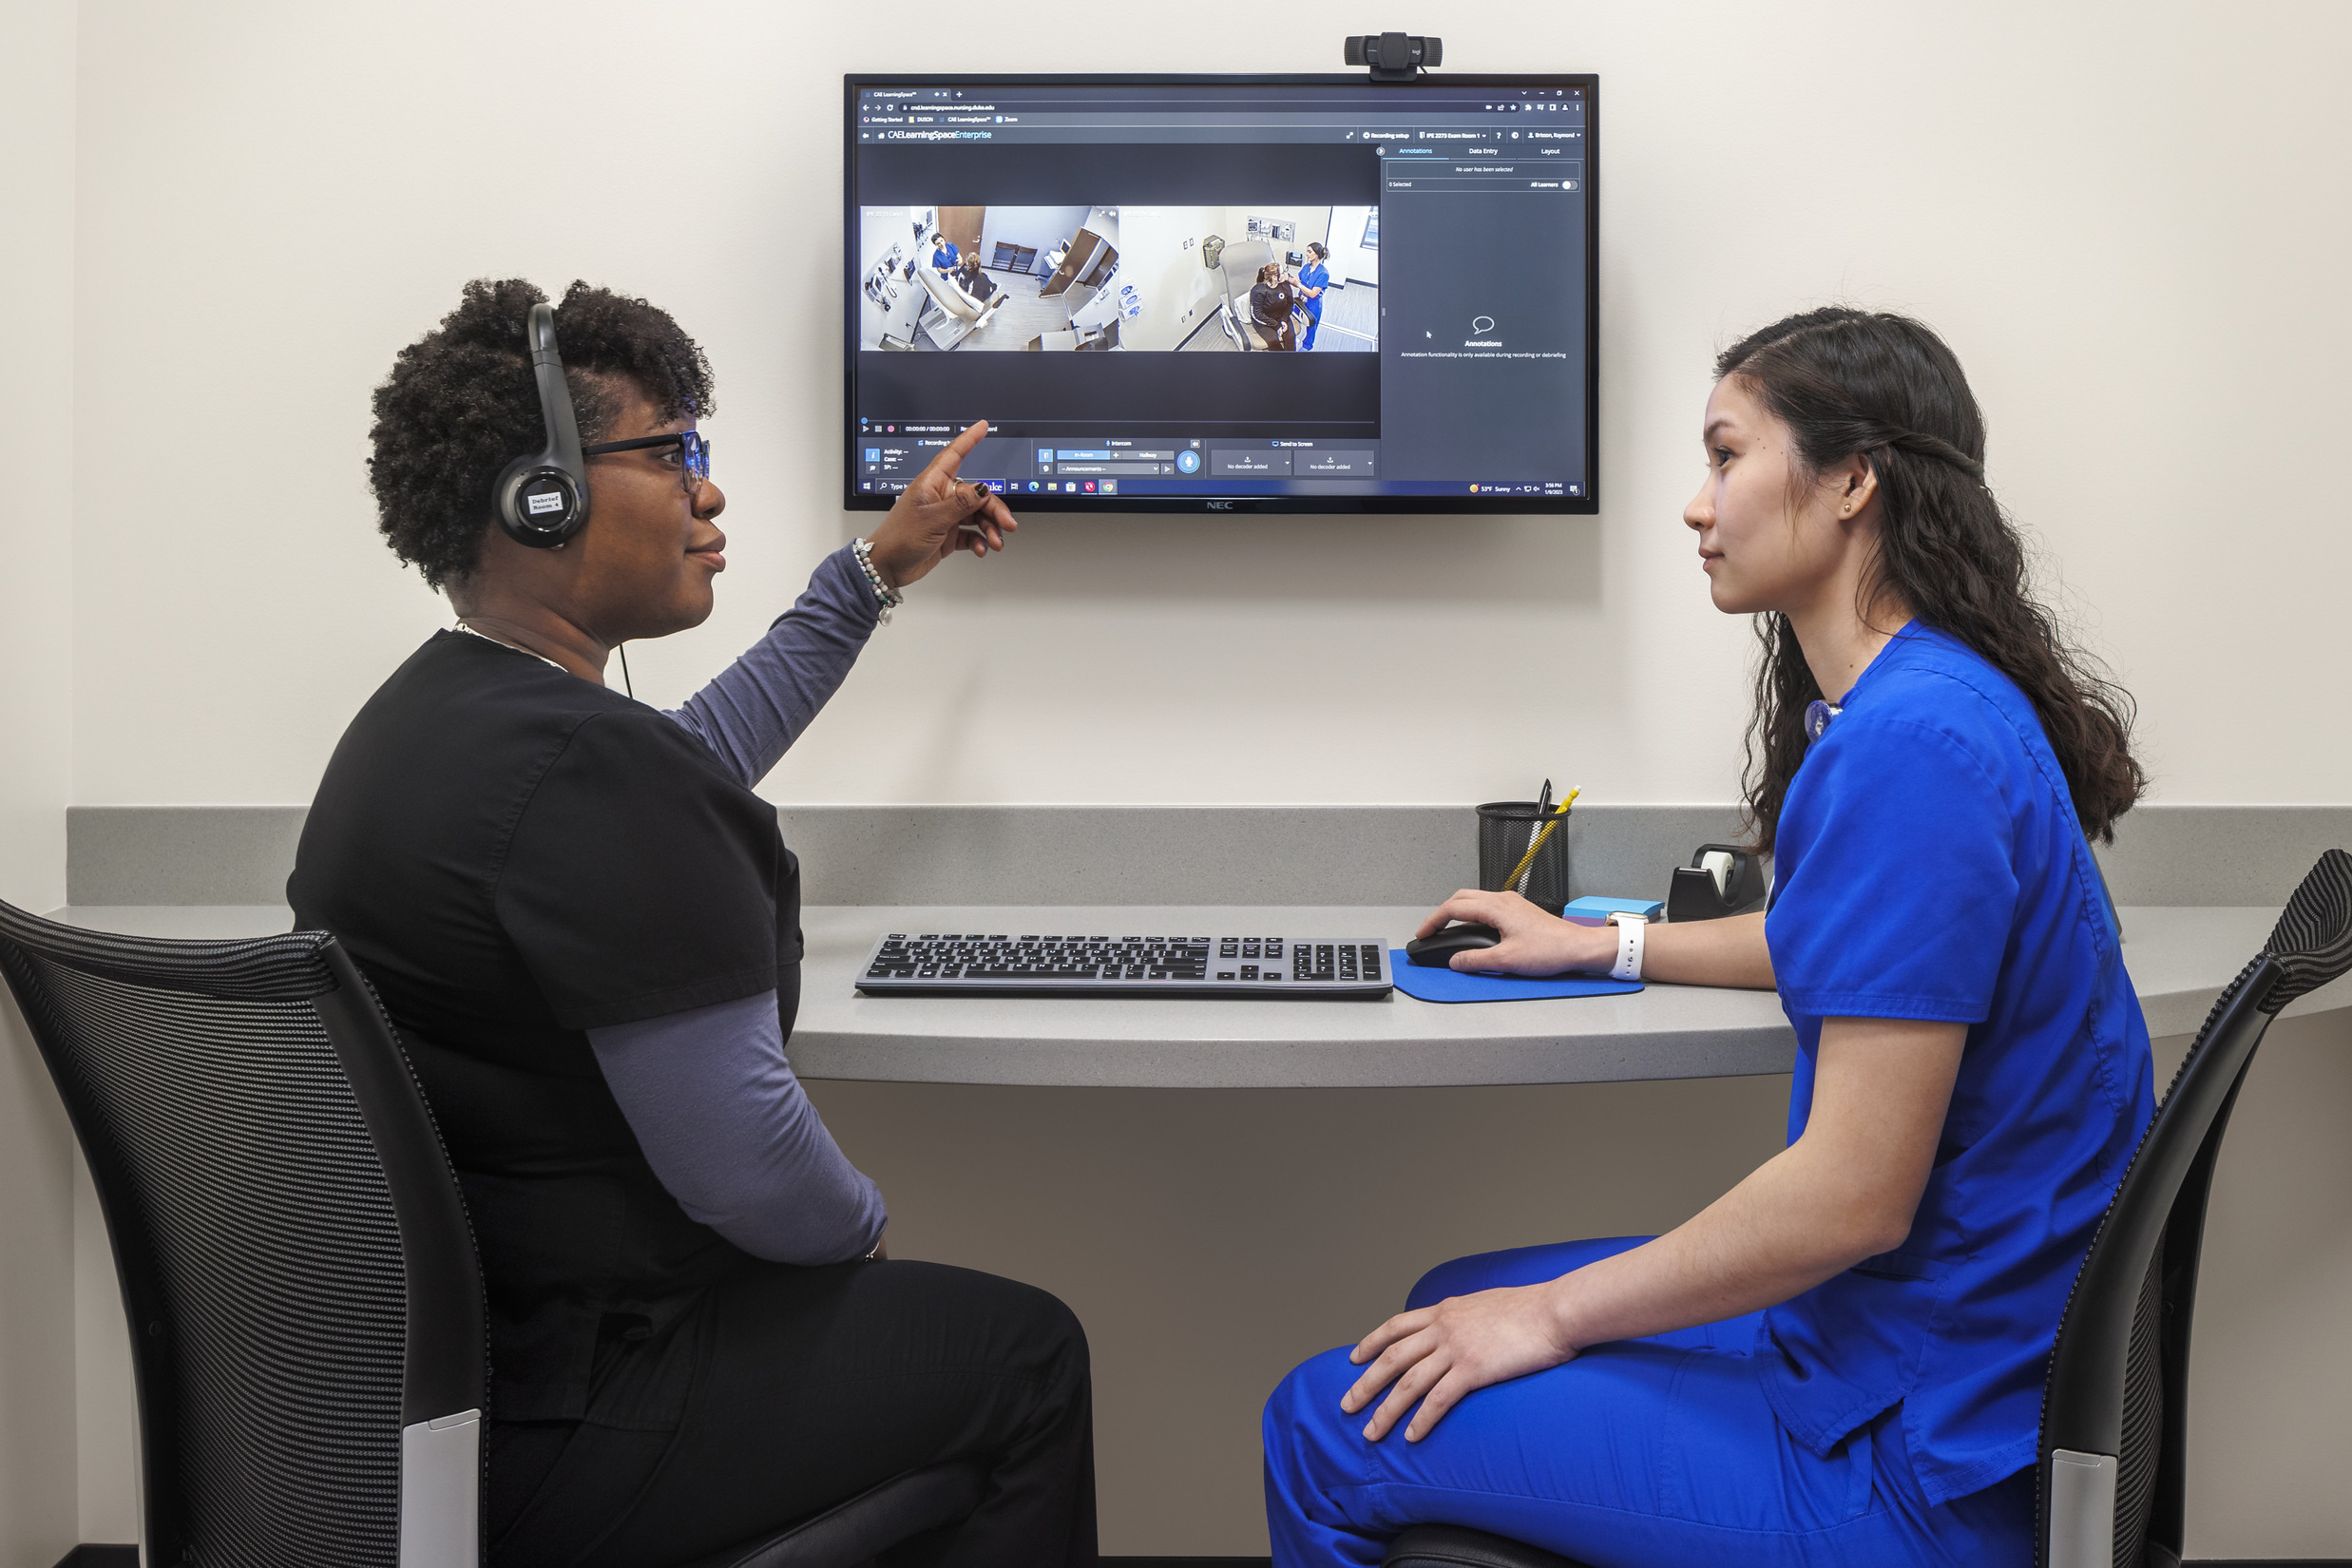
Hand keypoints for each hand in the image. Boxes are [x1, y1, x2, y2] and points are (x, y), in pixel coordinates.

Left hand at [866, 420, 1017, 588]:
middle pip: (976, 494)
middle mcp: (941, 497)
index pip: (953, 455)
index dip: (968, 439)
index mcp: (932, 484)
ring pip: (977, 515)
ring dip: (990, 528)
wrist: (888, 566)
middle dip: (994, 509)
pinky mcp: (948, 534)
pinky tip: (980, 548)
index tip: (981, 426)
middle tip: (1006, 524)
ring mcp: (945, 516)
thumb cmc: (899, 538)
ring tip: (994, 542)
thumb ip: (961, 504)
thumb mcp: (933, 520)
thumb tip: (983, 489)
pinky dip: (979, 540)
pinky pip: (971, 533)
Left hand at [1342, 1282, 1581, 1441]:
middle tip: (1346, 1405)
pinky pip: (1439, 1400)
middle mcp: (1443, 1328)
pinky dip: (1421, 1420)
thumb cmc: (1532, 1309)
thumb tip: (1462, 1328)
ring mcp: (1456, 1349)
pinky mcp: (1473, 1370)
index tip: (1353, 1358)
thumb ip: (1466, 1317)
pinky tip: (1412, 1437)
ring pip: (1408, 1383)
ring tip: (1370, 1433)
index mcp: (1445, 1310)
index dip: (1371, 1342)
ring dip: (1386, 1411)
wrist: (1556, 1311)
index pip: (1395, 1326)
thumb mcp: (1486, 1304)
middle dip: (1365, 1383)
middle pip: (1391, 1358)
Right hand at [1414, 888, 1614, 974]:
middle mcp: (1503, 900)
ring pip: (1474, 900)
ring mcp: (1511, 903)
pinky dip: (1472, 915)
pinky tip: (1473, 932)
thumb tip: (1455, 961)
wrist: (1577, 947)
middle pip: (1461, 898)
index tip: (1422, 934)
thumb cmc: (1550, 950)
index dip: (1433, 921)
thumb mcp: (1507, 960)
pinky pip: (1487, 906)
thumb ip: (1476, 960)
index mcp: (1496, 907)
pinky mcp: (1518, 910)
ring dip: (1457, 913)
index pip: (1453, 908)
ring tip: (1447, 931)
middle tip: (1430, 931)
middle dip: (1441, 913)